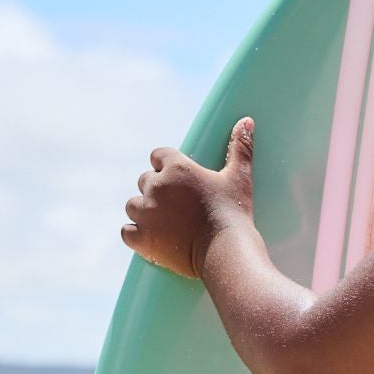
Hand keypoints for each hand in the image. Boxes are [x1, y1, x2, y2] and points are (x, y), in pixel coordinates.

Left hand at [122, 115, 257, 278]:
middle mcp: (156, 187)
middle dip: (156, 191)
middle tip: (175, 207)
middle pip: (144, 181)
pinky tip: (149, 238)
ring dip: (143, 211)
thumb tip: (246, 121)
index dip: (166, 167)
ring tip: (162, 222)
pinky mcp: (142, 239)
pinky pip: (126, 232)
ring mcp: (147, 213)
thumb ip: (240, 148)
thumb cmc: (234, 214)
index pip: (158, 156)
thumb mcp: (239, 178)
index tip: (176, 180)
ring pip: (133, 205)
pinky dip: (136, 235)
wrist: (226, 252)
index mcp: (176, 168)